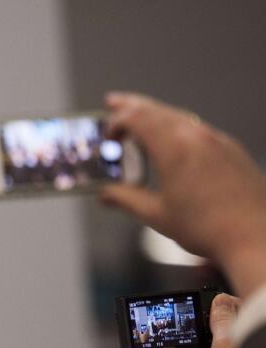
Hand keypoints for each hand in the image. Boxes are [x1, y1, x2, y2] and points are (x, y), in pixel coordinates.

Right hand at [101, 92, 265, 295]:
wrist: (255, 236)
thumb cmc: (209, 228)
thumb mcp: (156, 215)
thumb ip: (126, 199)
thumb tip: (106, 194)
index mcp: (175, 148)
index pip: (138, 119)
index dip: (117, 121)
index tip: (106, 133)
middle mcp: (197, 137)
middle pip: (159, 110)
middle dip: (133, 106)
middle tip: (114, 102)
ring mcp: (218, 141)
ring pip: (180, 117)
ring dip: (156, 116)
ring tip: (140, 123)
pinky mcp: (231, 150)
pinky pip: (198, 130)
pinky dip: (177, 128)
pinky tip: (171, 143)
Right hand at [164, 294, 265, 347]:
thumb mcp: (224, 345)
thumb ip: (221, 321)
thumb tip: (220, 300)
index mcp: (248, 333)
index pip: (234, 308)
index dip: (215, 304)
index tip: (197, 303)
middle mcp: (243, 344)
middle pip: (218, 326)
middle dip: (197, 325)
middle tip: (181, 323)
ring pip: (209, 344)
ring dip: (188, 343)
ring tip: (170, 343)